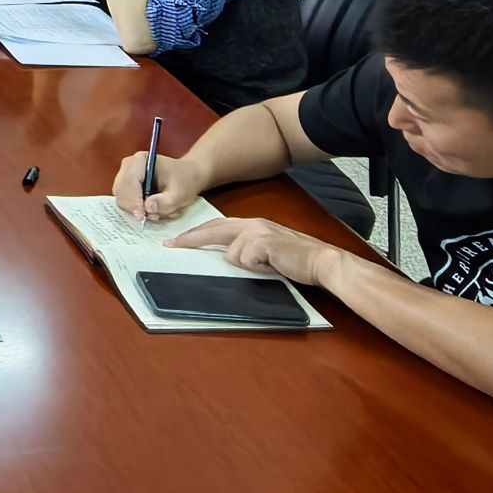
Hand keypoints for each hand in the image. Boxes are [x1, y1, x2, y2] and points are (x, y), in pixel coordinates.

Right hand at [112, 150, 201, 224]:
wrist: (187, 176)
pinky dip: (136, 209)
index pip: (129, 182)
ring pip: (122, 198)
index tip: (142, 216)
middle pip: (121, 191)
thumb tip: (148, 208)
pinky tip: (151, 209)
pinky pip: (125, 201)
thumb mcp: (180, 193)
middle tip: (152, 217)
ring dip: (136, 210)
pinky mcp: (127, 185)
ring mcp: (125, 175)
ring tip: (156, 213)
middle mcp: (129, 166)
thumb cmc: (185, 180)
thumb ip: (165, 202)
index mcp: (140, 161)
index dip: (133, 201)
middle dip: (134, 207)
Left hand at [169, 216, 341, 288]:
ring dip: (248, 265)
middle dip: (191, 239)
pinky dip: (258, 268)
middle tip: (171, 245)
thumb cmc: (296, 260)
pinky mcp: (262, 242)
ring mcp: (256, 231)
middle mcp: (251, 224)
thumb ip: (247, 249)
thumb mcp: (266, 251)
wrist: (321, 260)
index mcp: (251, 224)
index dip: (196, 234)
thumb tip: (226, 256)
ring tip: (269, 266)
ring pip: (232, 253)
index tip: (177, 240)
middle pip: (213, 230)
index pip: (217, 226)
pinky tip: (274, 266)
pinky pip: (245, 260)